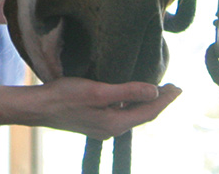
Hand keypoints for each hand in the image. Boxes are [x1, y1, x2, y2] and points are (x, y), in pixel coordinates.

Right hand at [31, 78, 181, 139]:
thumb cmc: (66, 96)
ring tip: (157, 89)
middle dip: (159, 101)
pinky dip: (131, 104)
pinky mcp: (94, 122)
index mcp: (115, 123)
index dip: (165, 99)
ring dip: (146, 103)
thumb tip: (154, 91)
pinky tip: (130, 95)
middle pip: (142, 115)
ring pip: (132, 115)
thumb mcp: (99, 90)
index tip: (179, 88)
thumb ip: (128, 91)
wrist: (39, 107)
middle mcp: (111, 129)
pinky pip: (121, 114)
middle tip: (174, 88)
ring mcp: (102, 128)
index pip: (149, 112)